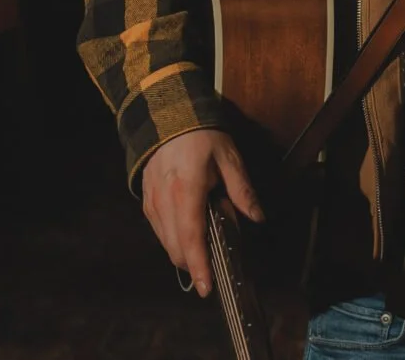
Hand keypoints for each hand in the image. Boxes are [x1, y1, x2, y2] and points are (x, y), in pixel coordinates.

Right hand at [140, 129, 263, 299]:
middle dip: (194, 264)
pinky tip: (188, 236)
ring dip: (183, 253)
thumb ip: (242, 190)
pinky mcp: (146, 201)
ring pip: (165, 242)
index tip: (206, 287)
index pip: (192, 237)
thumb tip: (258, 217)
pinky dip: (173, 239)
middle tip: (214, 268)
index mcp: (187, 191)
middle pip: (176, 247)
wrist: (167, 117)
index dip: (199, 265)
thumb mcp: (230, 158)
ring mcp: (152, 202)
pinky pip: (159, 230)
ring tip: (204, 253)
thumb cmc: (202, 136)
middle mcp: (165, 201)